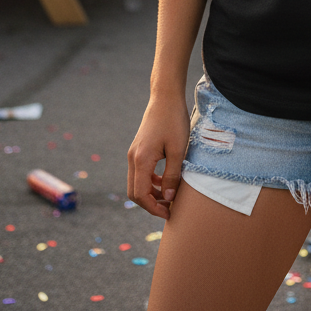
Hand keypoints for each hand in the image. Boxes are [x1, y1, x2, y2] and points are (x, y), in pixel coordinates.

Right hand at [127, 93, 189, 220]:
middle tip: (169, 208)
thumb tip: (169, 199)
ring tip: (170, 196)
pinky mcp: (138, 149)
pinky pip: (140, 173)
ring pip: (136, 183)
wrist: (165, 97)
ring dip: (150, 193)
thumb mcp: (177, 150)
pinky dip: (149, 182)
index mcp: (141, 160)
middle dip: (150, 204)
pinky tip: (164, 181)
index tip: (169, 213)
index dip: (154, 208)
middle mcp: (133, 158)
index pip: (140, 195)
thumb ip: (172, 176)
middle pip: (134, 192)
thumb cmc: (174, 121)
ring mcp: (134, 153)